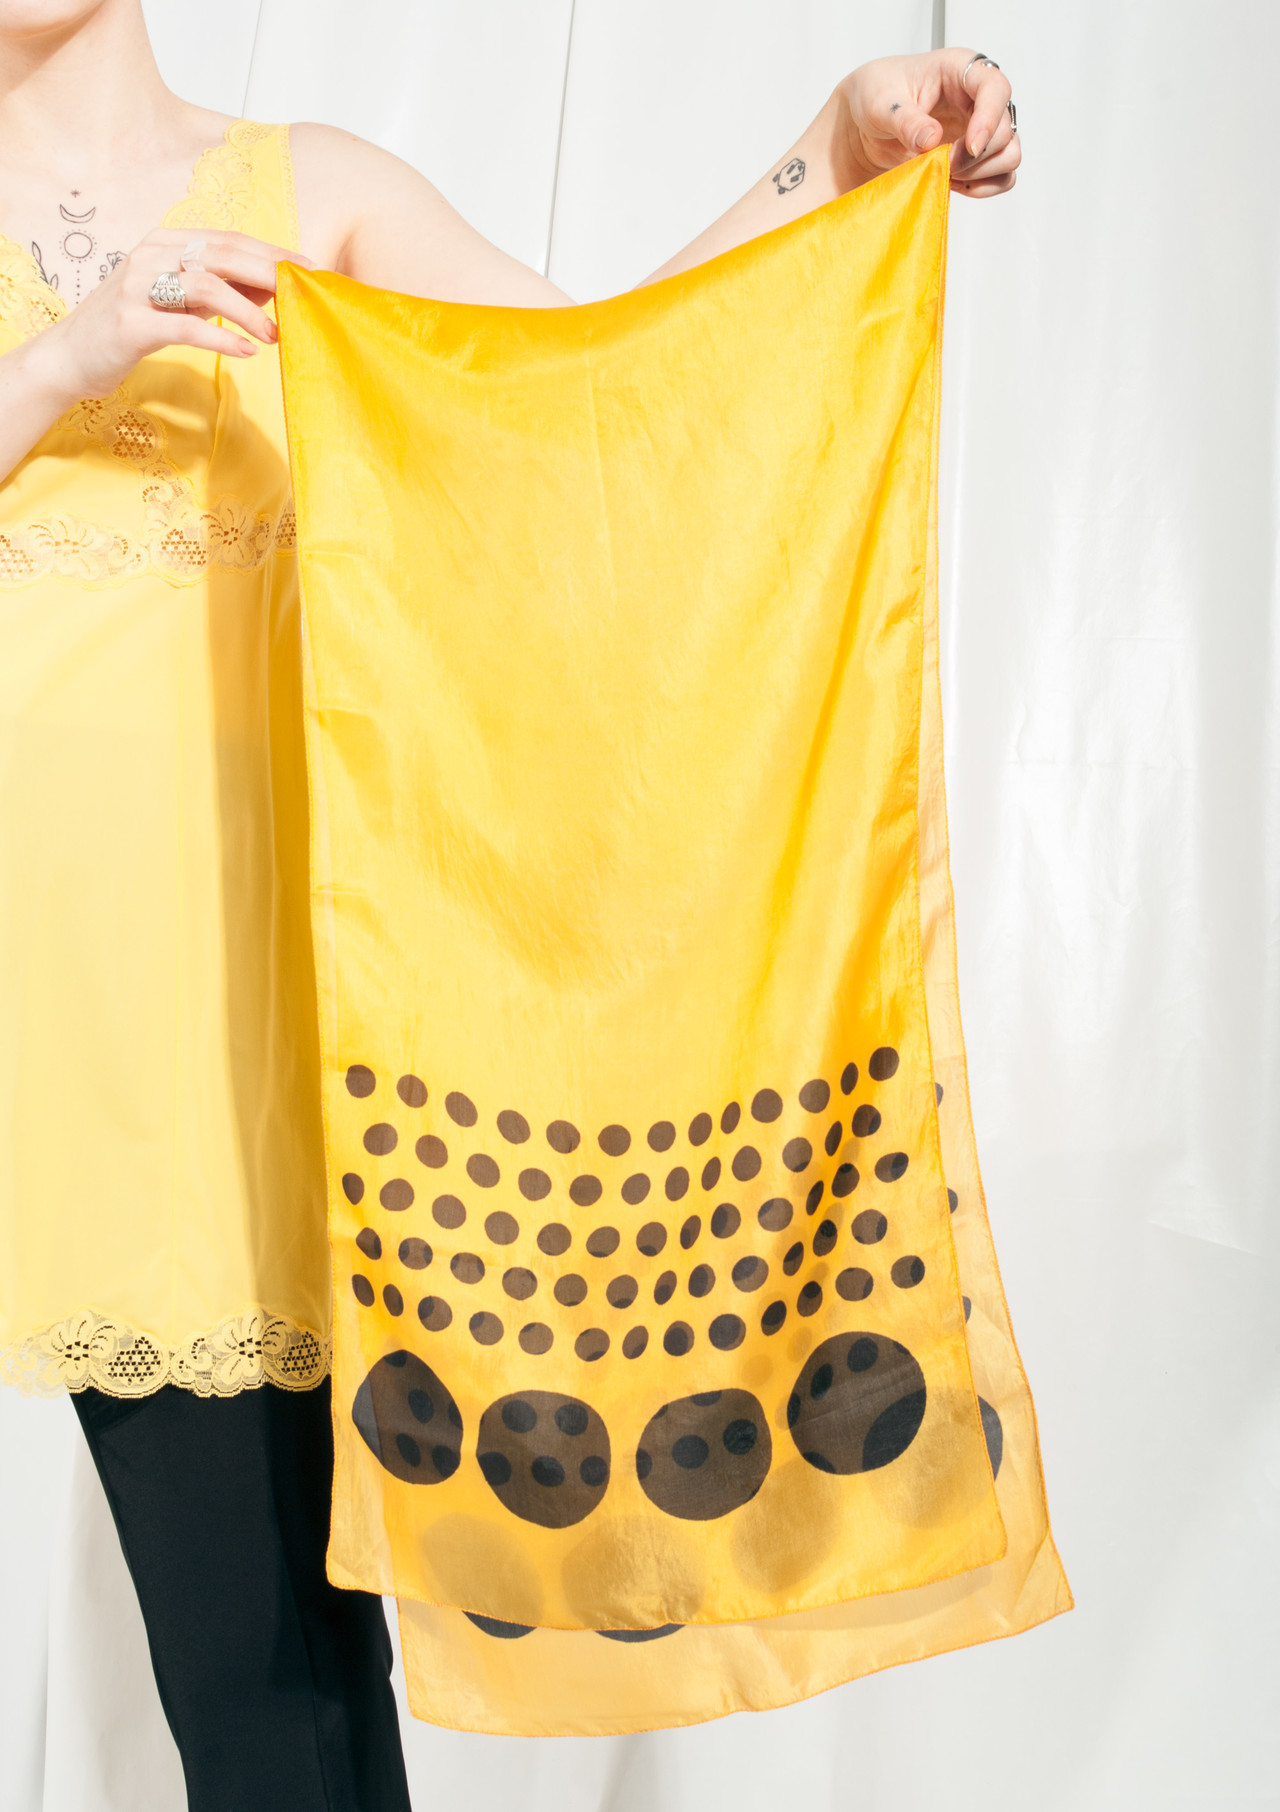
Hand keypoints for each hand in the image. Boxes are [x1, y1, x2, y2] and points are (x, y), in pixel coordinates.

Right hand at [36, 228, 312, 403]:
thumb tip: (272, 286)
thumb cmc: (134, 327)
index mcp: (166, 243)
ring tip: (276, 333)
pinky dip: (221, 336)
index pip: (229, 240)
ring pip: (206, 285)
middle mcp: (151, 255)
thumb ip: (221, 290)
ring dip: (249, 310)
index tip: (311, 268)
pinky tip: (247, 351)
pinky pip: (184, 325)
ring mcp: (138, 287)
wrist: (70, 357)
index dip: (272, 252)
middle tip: (303, 295)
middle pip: (222, 255)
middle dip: (269, 273)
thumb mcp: (180, 302)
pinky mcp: (130, 323)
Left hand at [833, 49, 1019, 198]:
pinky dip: (982, 187)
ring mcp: (982, 128)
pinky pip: (1002, 177)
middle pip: (1005, 129)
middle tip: (941, 163)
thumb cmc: (877, 97)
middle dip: (975, 156)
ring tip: (945, 174)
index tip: (969, 147)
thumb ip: (906, 121)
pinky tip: (953, 184)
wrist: (868, 123)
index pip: (995, 87)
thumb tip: (931, 140)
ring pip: (1009, 155)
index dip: (989, 118)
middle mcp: (978, 98)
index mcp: (959, 70)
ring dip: (981, 173)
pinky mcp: (978, 156)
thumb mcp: (881, 104)